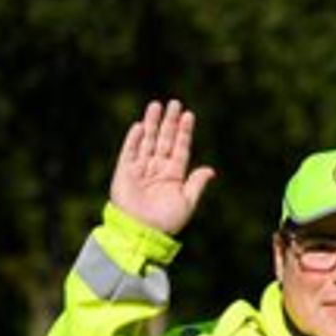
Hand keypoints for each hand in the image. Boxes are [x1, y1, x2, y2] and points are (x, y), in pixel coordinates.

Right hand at [109, 99, 215, 234]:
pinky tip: (139, 126)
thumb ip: (196, 184)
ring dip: (151, 124)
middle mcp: (157, 169)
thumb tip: (211, 170)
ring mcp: (141, 169)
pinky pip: (129, 152)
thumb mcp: (187, 202)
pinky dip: (133, 139)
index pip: (180, 148)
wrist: (141, 232)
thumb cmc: (166, 221)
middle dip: (169, 122)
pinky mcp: (124, 172)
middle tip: (174, 103)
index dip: (184, 132)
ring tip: (156, 105)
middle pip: (164, 140)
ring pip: (147, 141)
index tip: (188, 115)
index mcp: (174, 176)